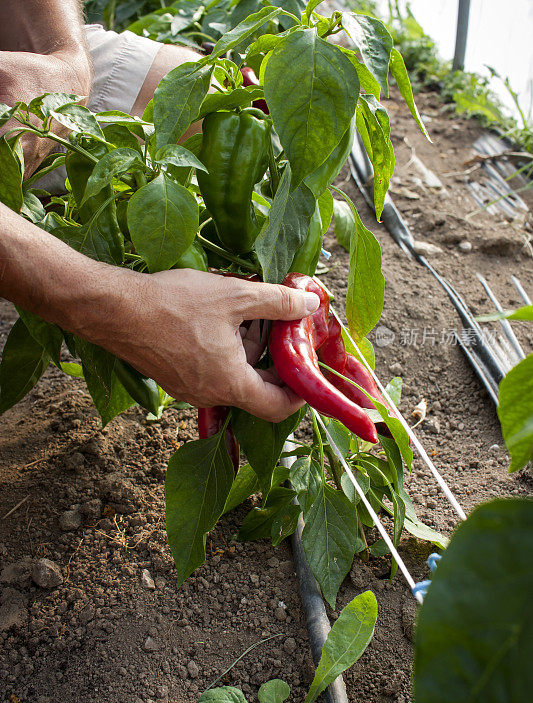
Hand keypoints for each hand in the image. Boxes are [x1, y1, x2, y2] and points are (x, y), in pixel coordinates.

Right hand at [90, 269, 319, 421]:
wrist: (114, 309)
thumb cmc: (173, 304)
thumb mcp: (234, 295)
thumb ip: (277, 302)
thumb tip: (310, 305)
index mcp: (230, 384)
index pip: (277, 407)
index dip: (299, 393)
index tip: (307, 369)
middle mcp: (211, 395)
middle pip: (257, 390)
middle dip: (273, 361)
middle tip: (282, 329)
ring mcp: (189, 390)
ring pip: (233, 378)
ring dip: (248, 352)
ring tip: (249, 314)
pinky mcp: (174, 378)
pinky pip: (212, 372)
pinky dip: (225, 352)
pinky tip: (221, 319)